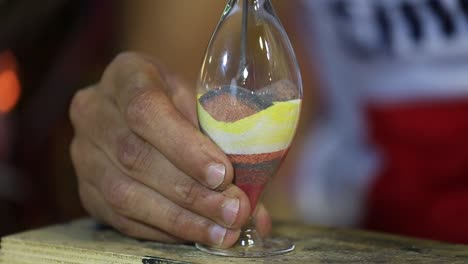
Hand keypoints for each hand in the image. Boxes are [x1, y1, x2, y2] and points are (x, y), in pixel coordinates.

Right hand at [70, 52, 270, 247]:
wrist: (142, 108)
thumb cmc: (182, 102)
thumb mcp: (202, 101)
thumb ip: (226, 142)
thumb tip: (255, 207)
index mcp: (126, 74)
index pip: (146, 110)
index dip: (184, 147)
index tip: (222, 175)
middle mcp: (94, 111)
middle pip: (134, 156)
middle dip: (190, 192)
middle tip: (233, 212)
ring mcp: (83, 152)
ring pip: (124, 194)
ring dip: (179, 218)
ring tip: (220, 232)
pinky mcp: (86, 188)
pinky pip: (119, 217)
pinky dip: (161, 229)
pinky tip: (194, 234)